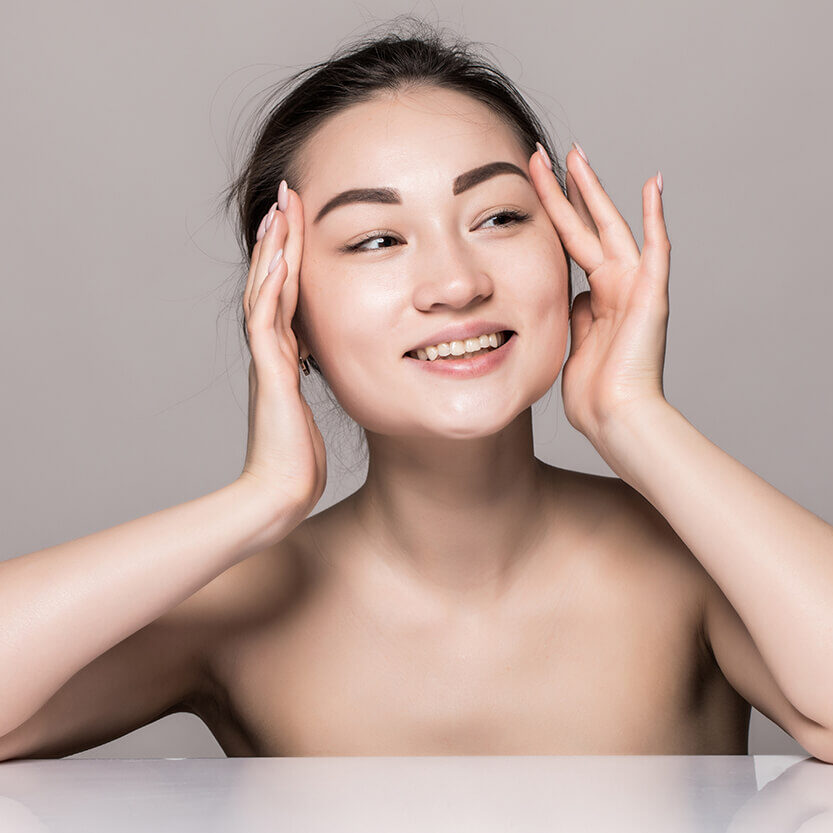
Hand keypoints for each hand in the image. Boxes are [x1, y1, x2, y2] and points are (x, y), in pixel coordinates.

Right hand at [239, 182, 326, 520]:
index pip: (286, 295)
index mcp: (284, 358)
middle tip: (286, 195)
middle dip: (280, 239)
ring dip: (274, 251)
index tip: (299, 221)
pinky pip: (268, 323)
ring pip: (266, 293)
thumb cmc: (297, 464)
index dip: (291, 257)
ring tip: (280, 209)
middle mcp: (272, 353)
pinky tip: (282, 258)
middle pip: (272, 282)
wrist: (278, 496)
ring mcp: (268, 362)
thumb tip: (334, 373)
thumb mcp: (312, 413)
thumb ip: (317, 389)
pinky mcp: (272, 376)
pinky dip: (274, 289)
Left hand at [529, 143, 671, 444]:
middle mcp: (616, 285)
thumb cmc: (593, 394)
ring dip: (594, 191)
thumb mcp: (571, 345)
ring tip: (576, 155)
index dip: (552, 215)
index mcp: (596, 298)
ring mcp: (635, 287)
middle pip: (586, 226)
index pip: (569, 244)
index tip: (533, 186)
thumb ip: (574, 315)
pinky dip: (656, 217)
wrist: (615, 418)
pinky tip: (653, 184)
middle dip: (567, 190)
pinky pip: (656, 249)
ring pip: (612, 227)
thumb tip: (572, 297)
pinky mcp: (652, 296)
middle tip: (550, 154)